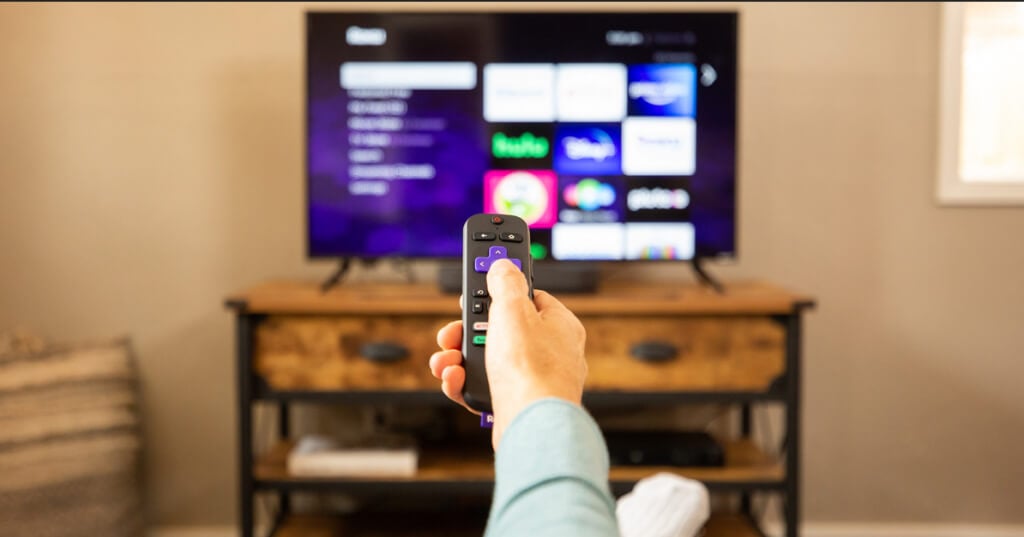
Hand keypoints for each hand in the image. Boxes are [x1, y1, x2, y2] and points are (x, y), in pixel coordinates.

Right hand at [429, 259, 587, 447]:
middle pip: (502, 329)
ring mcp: (534, 380)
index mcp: (559, 325)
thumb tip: (503, 265)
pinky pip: (486, 386)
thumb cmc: (531, 370)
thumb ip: (506, 282)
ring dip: (460, 357)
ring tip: (447, 359)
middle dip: (468, 330)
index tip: (480, 280)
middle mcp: (551, 352)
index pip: (529, 296)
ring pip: (489, 359)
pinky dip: (465, 382)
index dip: (500, 289)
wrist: (532, 426)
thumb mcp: (513, 309)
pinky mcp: (517, 404)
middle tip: (453, 330)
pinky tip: (455, 379)